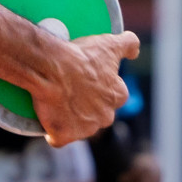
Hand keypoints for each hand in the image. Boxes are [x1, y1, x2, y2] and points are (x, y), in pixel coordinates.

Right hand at [31, 30, 138, 146]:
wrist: (51, 69)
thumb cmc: (81, 57)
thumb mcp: (109, 43)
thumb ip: (129, 44)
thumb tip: (135, 50)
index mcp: (117, 95)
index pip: (112, 96)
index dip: (97, 88)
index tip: (85, 81)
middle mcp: (106, 115)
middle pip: (96, 114)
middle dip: (85, 107)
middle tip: (68, 90)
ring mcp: (85, 128)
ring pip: (79, 127)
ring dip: (69, 118)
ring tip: (54, 101)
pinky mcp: (65, 135)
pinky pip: (58, 138)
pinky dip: (53, 132)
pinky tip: (47, 120)